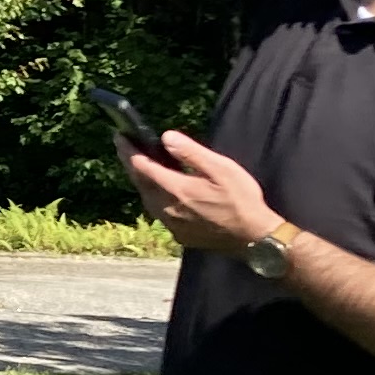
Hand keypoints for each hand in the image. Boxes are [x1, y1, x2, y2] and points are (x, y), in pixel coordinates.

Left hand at [119, 128, 283, 258]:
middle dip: (130, 163)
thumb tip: (166, 137)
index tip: (120, 136)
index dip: (128, 150)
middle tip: (124, 147)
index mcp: (176, 189)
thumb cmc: (241, 200)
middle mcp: (167, 209)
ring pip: (147, 199)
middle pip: (140, 183)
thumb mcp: (221, 169)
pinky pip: (159, 212)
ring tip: (140, 166)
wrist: (254, 238)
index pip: (142, 166)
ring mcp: (172, 225)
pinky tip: (162, 191)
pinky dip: (154, 197)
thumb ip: (191, 153)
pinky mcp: (179, 235)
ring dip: (141, 181)